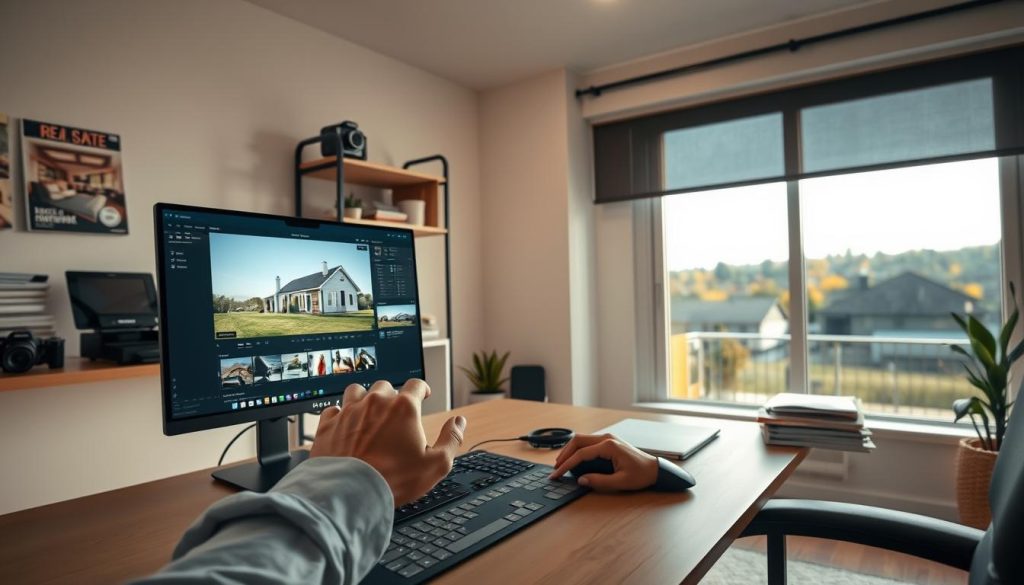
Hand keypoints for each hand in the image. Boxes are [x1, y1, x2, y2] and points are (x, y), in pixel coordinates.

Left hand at [310, 379, 466, 505]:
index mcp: (403, 408)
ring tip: (368, 410)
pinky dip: (340, 414)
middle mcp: (375, 402)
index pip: (417, 385)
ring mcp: (349, 411)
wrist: (350, 492)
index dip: (423, 389)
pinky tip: (344, 424)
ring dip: (364, 398)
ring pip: (357, 391)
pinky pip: (333, 409)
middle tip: (395, 411)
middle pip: (386, 386)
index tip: (424, 394)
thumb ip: (451, 439)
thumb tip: (459, 422)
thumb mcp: (436, 464)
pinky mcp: (328, 424)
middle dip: (392, 396)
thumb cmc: (393, 480)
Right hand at [549, 434, 657, 490]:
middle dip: (564, 454)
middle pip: (577, 441)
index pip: (581, 453)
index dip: (566, 465)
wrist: (654, 469)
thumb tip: (581, 480)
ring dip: (569, 451)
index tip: (557, 474)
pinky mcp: (607, 442)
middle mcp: (606, 438)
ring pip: (580, 439)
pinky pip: (587, 442)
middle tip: (556, 468)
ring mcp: (607, 438)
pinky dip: (576, 450)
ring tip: (561, 465)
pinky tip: (573, 459)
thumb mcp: (621, 482)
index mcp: (609, 446)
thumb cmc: (641, 475)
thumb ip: (600, 482)